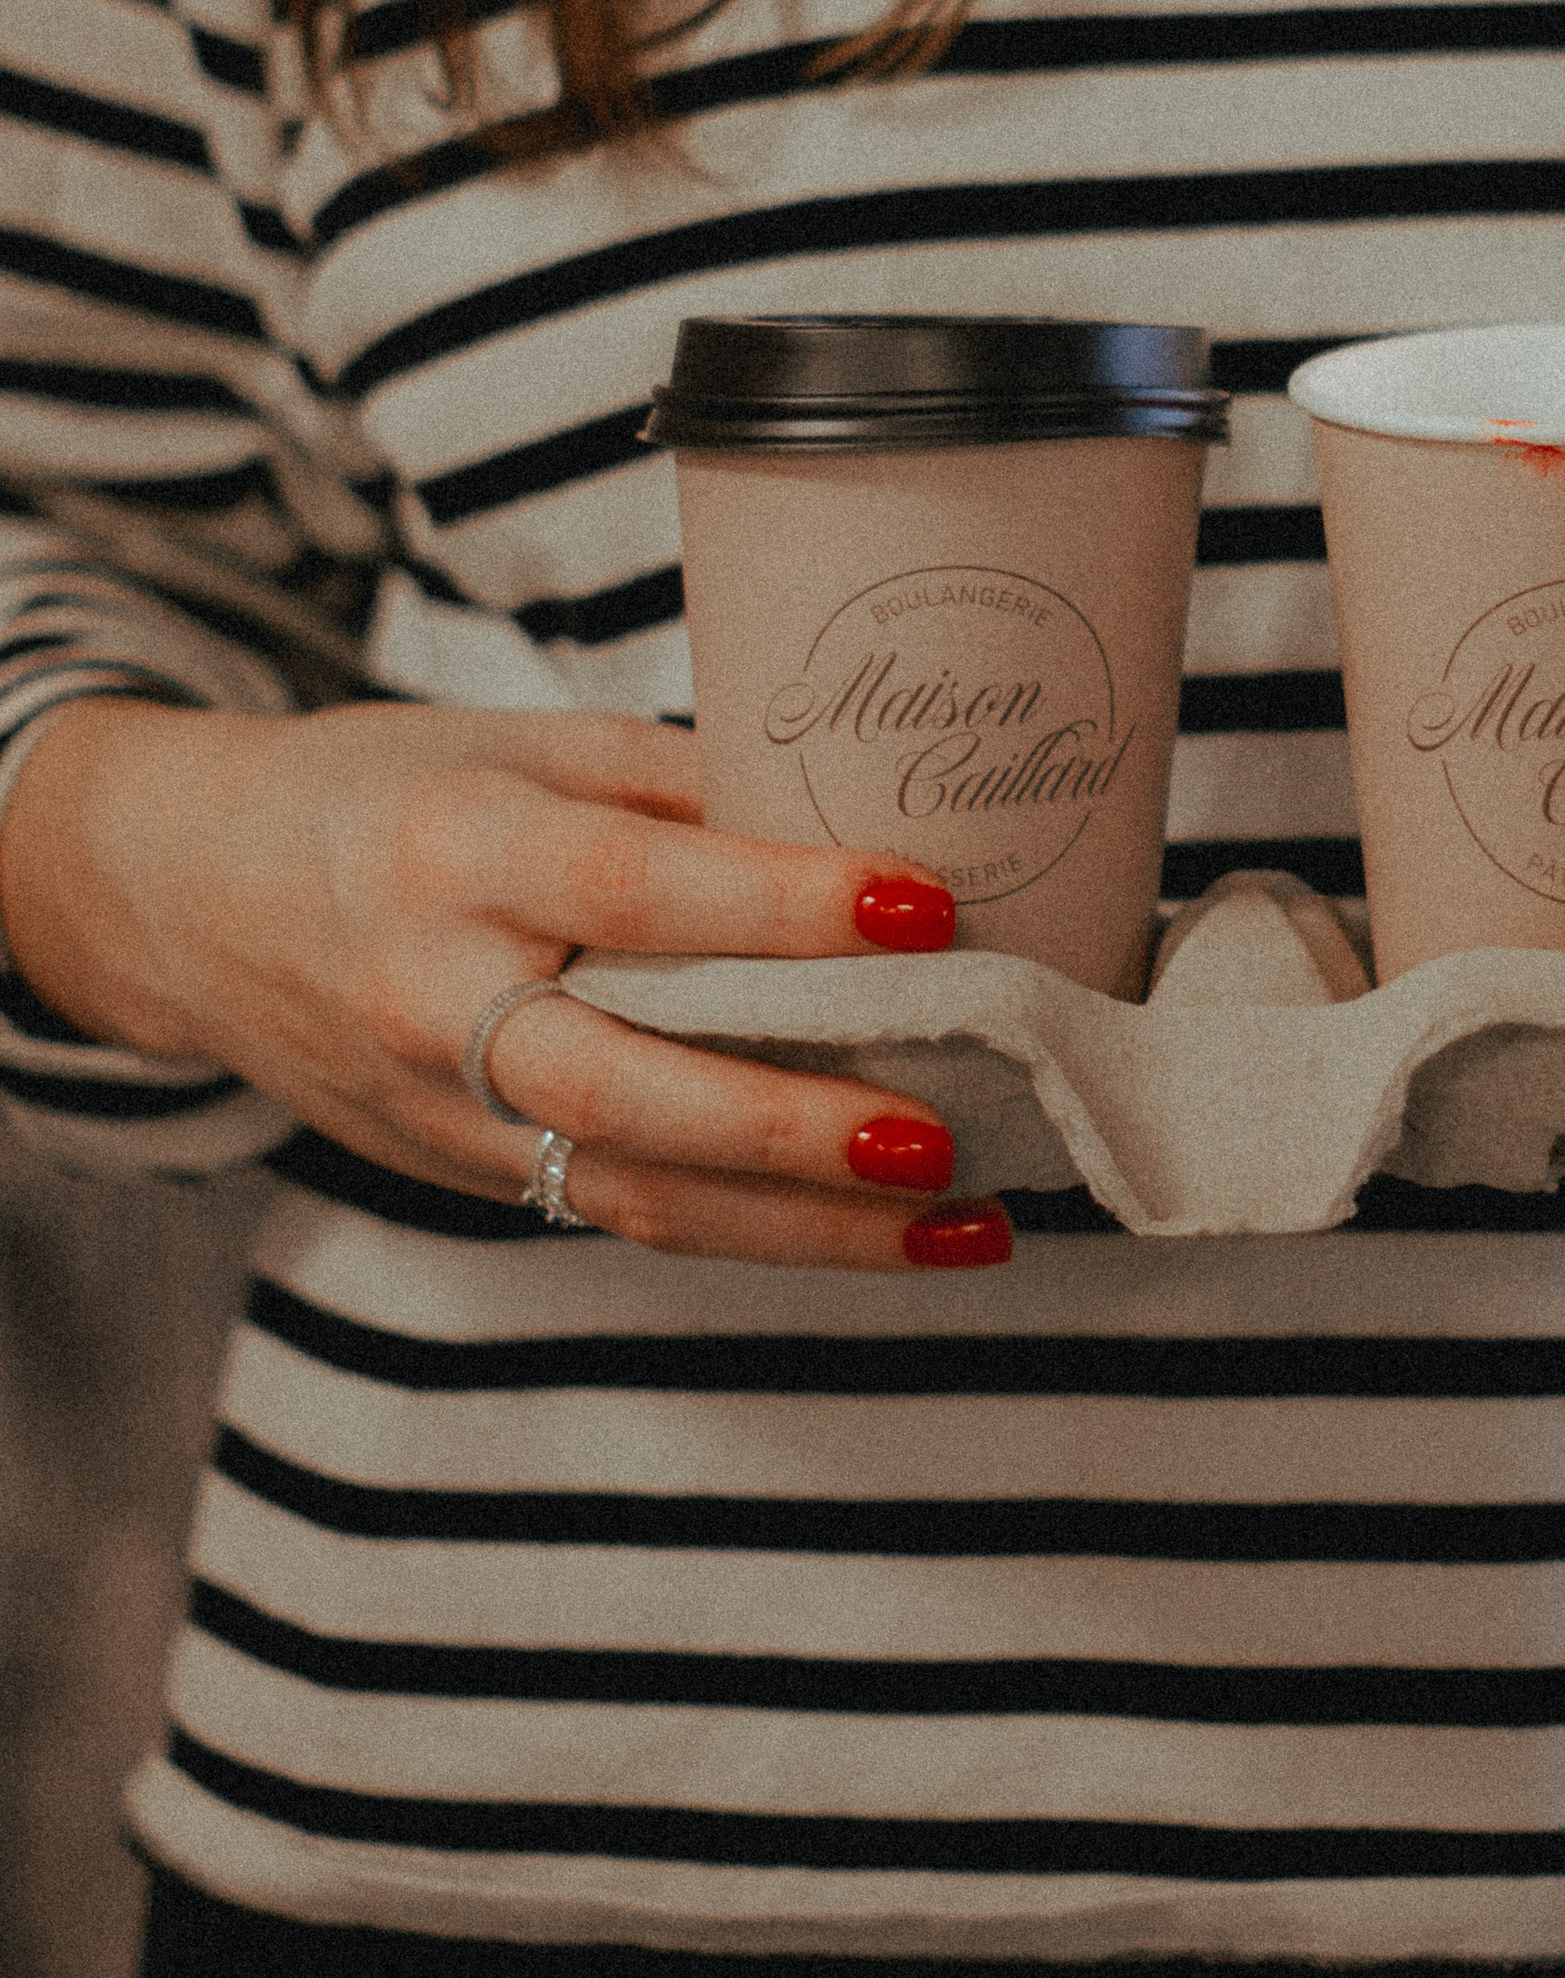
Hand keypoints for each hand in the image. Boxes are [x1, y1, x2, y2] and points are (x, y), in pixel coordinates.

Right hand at [0, 700, 1008, 1269]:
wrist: (185, 897)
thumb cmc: (383, 791)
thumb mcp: (521, 744)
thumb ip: (682, 784)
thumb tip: (870, 817)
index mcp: (455, 848)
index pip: (634, 890)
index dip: (782, 904)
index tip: (926, 901)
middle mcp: (437, 995)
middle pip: (624, 1084)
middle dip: (791, 1122)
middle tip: (944, 1130)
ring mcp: (442, 1109)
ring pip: (635, 1189)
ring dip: (811, 1224)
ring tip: (966, 1222)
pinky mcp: (463, 1175)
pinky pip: (621, 1211)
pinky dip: (760, 1232)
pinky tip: (884, 1232)